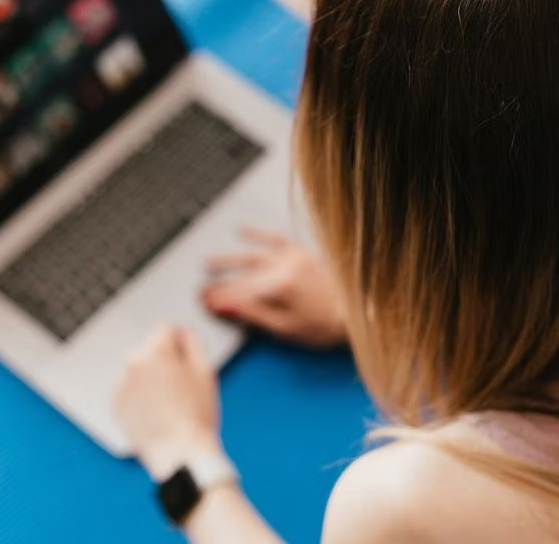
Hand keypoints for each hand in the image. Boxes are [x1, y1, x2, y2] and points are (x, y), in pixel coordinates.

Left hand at [114, 325, 222, 478]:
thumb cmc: (195, 414)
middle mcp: (133, 363)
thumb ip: (194, 342)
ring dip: (150, 379)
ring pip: (139, 371)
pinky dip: (140, 398)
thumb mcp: (206, 371)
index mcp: (156, 351)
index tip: (187, 362)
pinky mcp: (116, 405)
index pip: (165, 329)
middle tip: (181, 388)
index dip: (180, 344)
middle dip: (164, 362)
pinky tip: (156, 414)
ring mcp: (122, 385)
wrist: (179, 454)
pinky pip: (130, 392)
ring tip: (169, 405)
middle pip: (150, 350)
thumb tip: (183, 333)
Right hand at [201, 228, 347, 348]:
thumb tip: (224, 306)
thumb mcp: (284, 328)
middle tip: (200, 288)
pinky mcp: (302, 252)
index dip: (218, 297)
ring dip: (229, 259)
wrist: (359, 311)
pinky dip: (258, 234)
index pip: (239, 292)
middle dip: (220, 282)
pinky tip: (241, 230)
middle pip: (243, 275)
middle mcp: (284, 266)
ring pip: (253, 256)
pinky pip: (275, 238)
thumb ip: (252, 314)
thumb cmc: (324, 325)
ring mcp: (293, 256)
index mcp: (279, 286)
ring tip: (208, 263)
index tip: (202, 300)